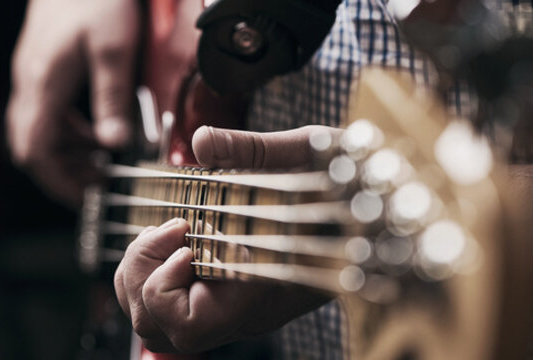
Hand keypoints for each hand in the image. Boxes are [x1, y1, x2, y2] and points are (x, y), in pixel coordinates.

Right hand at [6, 0, 137, 206]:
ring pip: (34, 133)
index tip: (88, 194)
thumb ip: (113, 99)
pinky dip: (65, 132)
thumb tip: (115, 145)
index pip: (36, 151)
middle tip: (99, 182)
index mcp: (43, 85)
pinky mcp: (37, 68)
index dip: (58, 181)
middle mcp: (28, 84)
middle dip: (61, 172)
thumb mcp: (114, 48)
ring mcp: (29, 76)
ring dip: (64, 153)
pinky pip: (42, 114)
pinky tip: (94, 128)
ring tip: (102, 158)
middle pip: (30, 148)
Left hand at [113, 125, 341, 352]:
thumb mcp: (313, 152)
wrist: (390, 206)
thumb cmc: (360, 183)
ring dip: (143, 275)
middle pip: (159, 329)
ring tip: (170, 230)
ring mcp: (233, 309)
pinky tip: (179, 234)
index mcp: (264, 292)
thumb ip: (254, 150)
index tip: (183, 229)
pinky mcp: (227, 296)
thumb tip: (202, 140)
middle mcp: (244, 313)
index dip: (164, 286)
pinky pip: (169, 307)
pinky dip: (154, 272)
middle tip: (171, 227)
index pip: (189, 324)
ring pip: (156, 324)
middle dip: (142, 275)